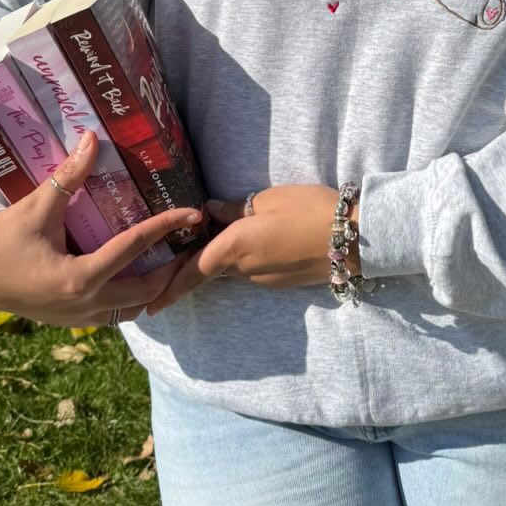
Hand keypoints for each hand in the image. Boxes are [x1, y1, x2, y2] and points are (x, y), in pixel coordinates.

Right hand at [0, 129, 206, 327]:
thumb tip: (92, 138)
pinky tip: (140, 275)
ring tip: (172, 260)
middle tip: (190, 244)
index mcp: (78, 278)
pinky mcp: (73, 321)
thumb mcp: (34, 208)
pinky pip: (115, 314)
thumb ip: (67, 177)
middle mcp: (85, 305)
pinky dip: (132, 297)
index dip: (166, 226)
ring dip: (155, 288)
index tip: (191, 214)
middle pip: (147, 291)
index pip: (134, 248)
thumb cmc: (1, 241)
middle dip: (173, 270)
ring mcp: (80, 319)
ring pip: (133, 310)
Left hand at [139, 185, 355, 316]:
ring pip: (231, 272)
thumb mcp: (269, 199)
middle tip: (168, 269)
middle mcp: (245, 269)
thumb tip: (210, 211)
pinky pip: (252, 272)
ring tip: (213, 242)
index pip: (192, 270)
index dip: (169, 287)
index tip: (149, 306)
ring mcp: (265, 279)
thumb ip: (234, 208)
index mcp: (235, 247)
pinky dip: (242, 262)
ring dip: (219, 262)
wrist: (355, 238)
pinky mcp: (281, 281)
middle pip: (209, 272)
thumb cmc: (311, 210)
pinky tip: (252, 244)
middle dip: (189, 270)